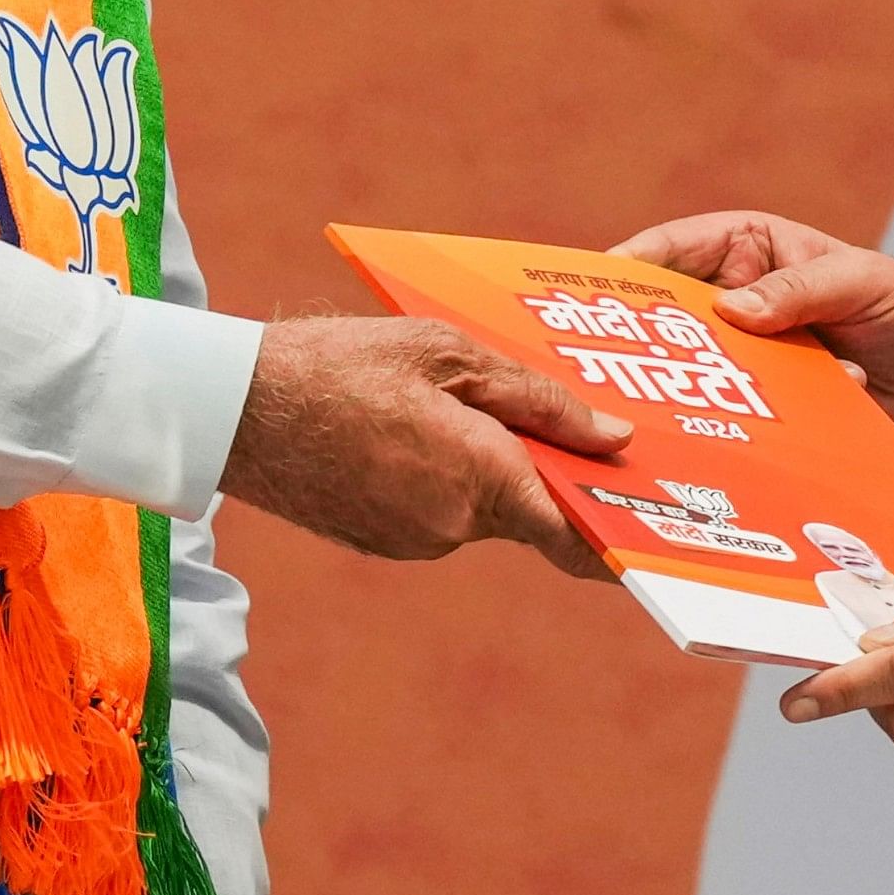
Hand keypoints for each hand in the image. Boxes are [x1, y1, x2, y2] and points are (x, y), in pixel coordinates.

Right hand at [217, 315, 629, 577]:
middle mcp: (454, 524)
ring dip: (483, 465)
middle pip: (528, 505)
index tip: (657, 542)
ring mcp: (414, 541)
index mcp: (480, 474)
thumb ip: (537, 399)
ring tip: (452, 402)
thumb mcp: (448, 352)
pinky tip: (408, 428)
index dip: (617, 539)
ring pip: (480, 506)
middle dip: (539, 466)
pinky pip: (437, 511)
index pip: (572, 531)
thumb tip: (611, 437)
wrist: (236, 408)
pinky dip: (440, 476)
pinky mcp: (382, 542)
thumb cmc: (343, 363)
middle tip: (552, 416)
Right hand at [613, 211, 893, 430]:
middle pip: (666, 319)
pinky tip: (688, 455)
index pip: (673, 250)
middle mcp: (735, 304)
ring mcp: (744, 360)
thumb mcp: (863, 281)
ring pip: (689, 374)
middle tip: (596, 371)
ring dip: (672, 396)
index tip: (594, 294)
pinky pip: (723, 419)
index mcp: (748, 250)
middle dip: (636, 342)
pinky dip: (710, 433)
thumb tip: (734, 309)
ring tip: (635, 421)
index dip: (629, 268)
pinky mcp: (760, 409)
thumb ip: (801, 290)